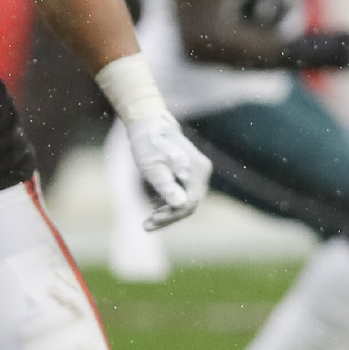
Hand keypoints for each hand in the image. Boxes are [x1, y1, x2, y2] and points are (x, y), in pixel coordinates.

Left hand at [121, 108, 210, 230]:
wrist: (149, 124)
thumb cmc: (148, 145)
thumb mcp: (152, 168)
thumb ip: (166, 186)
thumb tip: (181, 205)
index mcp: (195, 172)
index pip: (188, 204)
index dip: (169, 217)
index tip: (149, 222)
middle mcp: (202, 172)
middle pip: (189, 203)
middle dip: (168, 216)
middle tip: (146, 225)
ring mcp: (198, 170)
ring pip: (186, 198)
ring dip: (168, 210)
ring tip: (148, 218)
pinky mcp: (190, 170)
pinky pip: (184, 191)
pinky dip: (169, 200)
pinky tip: (153, 205)